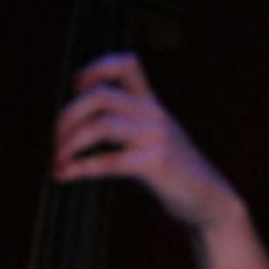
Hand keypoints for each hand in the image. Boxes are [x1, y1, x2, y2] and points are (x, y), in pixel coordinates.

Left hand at [52, 53, 268, 268]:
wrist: (211, 203)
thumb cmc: (177, 177)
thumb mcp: (154, 142)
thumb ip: (127, 129)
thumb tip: (81, 130)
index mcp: (153, 106)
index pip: (127, 65)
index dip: (96, 68)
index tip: (77, 87)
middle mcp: (155, 115)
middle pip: (99, 97)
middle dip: (68, 116)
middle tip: (57, 141)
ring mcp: (157, 138)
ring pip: (100, 126)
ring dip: (70, 143)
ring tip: (57, 161)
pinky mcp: (156, 163)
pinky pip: (109, 160)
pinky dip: (80, 168)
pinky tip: (64, 175)